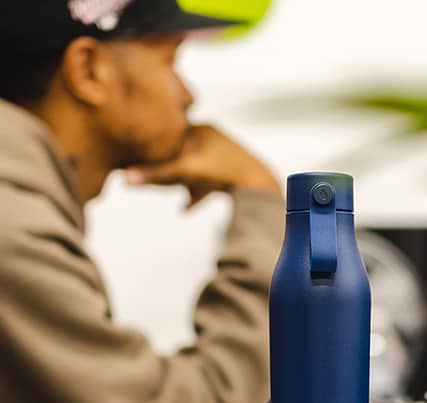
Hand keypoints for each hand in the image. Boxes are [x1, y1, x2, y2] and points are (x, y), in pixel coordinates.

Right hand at [125, 125, 280, 207]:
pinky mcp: (231, 173)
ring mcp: (223, 156)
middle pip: (181, 151)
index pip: (169, 132)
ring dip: (182, 181)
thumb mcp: (185, 172)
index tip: (137, 154)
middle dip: (167, 165)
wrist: (260, 187)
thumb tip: (125, 179)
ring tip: (174, 192)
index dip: (153, 143)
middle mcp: (213, 139)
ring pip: (194, 167)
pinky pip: (208, 181)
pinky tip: (186, 208)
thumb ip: (156, 176)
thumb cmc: (225, 173)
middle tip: (152, 176)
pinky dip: (197, 193)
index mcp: (201, 129)